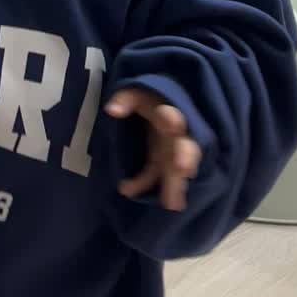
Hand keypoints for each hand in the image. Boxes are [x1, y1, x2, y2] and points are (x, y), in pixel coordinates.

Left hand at [106, 88, 201, 211]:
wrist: (161, 106)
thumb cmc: (149, 98)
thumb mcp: (136, 92)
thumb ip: (125, 99)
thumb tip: (112, 109)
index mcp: (171, 112)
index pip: (174, 115)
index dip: (174, 120)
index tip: (173, 124)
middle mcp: (176, 135)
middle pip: (184, 147)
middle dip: (185, 158)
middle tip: (185, 169)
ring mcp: (171, 150)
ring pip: (175, 169)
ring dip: (173, 185)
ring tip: (172, 204)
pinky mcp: (163, 162)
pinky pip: (155, 175)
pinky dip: (143, 184)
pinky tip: (127, 190)